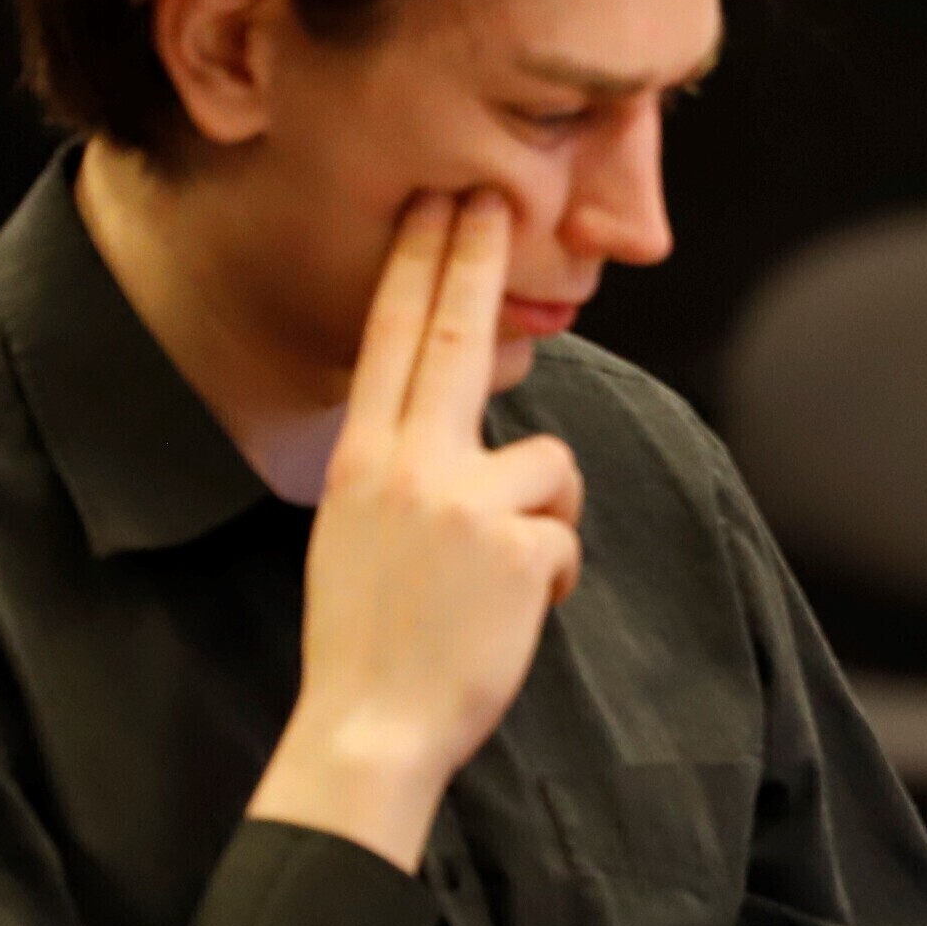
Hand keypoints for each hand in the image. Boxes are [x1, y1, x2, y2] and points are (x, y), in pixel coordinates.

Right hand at [247, 190, 584, 870]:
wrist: (368, 729)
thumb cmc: (371, 639)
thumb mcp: (361, 535)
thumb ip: (409, 474)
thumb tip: (469, 439)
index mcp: (361, 463)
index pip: (392, 344)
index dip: (419, 268)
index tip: (435, 205)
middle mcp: (406, 466)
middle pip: (453, 340)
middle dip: (473, 260)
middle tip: (489, 196)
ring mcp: (462, 500)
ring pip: (548, 464)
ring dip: (544, 522)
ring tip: (498, 585)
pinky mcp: (517, 543)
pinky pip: (565, 536)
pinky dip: (552, 579)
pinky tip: (511, 616)